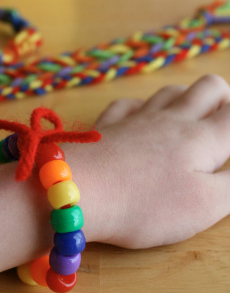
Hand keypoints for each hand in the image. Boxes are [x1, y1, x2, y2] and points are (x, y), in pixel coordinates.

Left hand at [70, 74, 229, 248]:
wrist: (78, 191)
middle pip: (209, 87)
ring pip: (170, 90)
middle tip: (223, 124)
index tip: (229, 141)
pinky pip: (130, 104)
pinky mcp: (108, 124)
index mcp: (203, 138)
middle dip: (224, 99)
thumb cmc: (146, 204)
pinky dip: (142, 109)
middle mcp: (173, 119)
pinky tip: (140, 122)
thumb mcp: (206, 205)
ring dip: (187, 99)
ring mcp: (137, 118)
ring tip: (189, 120)